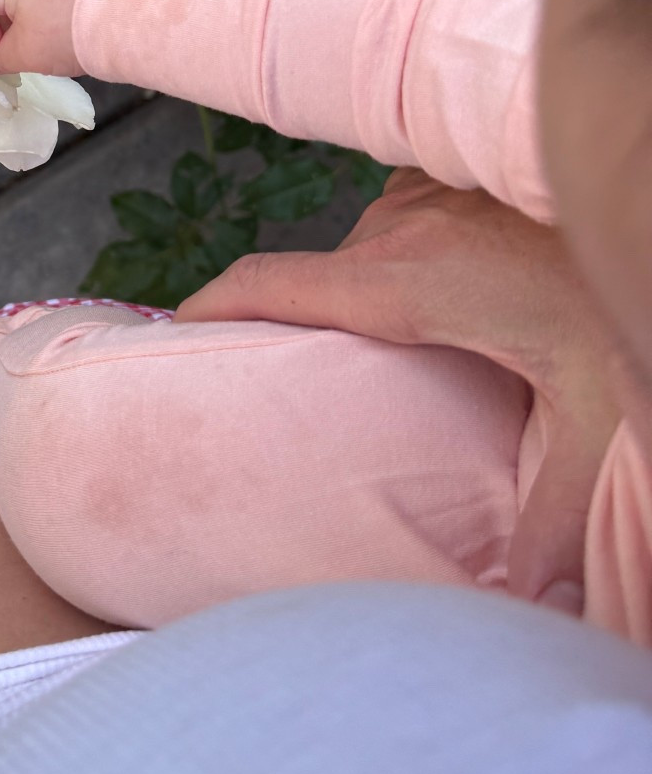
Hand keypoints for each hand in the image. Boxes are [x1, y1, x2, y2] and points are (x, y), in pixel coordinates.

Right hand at [177, 170, 642, 614]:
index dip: (206, 309)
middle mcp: (395, 227)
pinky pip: (394, 219)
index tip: (169, 337)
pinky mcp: (443, 171)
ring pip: (358, 251)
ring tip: (406, 343)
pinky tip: (452, 285)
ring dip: (368, 291)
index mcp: (403, 282)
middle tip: (315, 384)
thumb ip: (555, 510)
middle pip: (315, 279)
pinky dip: (402, 253)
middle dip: (308, 329)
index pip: (266, 284)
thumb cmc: (617, 293)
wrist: (642, 183)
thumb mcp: (595, 411)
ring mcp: (418, 191)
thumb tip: (532, 601)